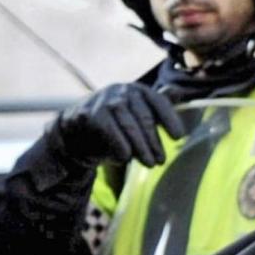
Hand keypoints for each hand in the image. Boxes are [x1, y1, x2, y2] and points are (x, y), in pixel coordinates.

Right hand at [52, 83, 184, 167]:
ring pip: (129, 125)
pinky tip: (125, 158)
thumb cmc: (114, 124)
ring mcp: (105, 100)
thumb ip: (157, 104)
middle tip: (161, 161)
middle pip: (145, 118)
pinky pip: (111, 132)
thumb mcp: (136, 113)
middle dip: (154, 142)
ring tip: (150, 164)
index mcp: (138, 90)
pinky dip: (120, 146)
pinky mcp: (91, 113)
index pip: (158, 102)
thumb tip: (177, 91)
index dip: (170, 119)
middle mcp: (122, 91)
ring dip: (141, 148)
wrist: (77, 131)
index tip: (178, 137)